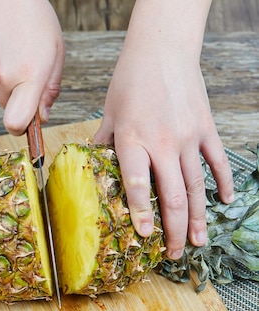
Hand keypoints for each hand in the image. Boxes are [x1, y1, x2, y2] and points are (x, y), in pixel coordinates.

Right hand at [0, 0, 64, 134]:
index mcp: (30, 76)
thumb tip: (41, 117)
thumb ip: (50, 89)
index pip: (16, 122)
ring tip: (9, 46)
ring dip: (0, 74)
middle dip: (15, 93)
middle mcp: (2, 75)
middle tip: (22, 66)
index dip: (19, 128)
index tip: (24, 124)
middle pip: (5, 104)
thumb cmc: (34, 17)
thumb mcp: (55, 52)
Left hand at [94, 0, 234, 258]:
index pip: (138, 183)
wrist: (162, 50)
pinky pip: (217, 161)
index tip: (145, 237)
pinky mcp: (206, 128)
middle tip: (175, 254)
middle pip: (173, 194)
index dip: (142, 212)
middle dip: (175, 229)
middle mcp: (162, 143)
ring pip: (196, 185)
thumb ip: (103, 143)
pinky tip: (224, 202)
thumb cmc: (129, 81)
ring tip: (200, 241)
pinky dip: (222, 183)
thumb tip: (92, 165)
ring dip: (199, 217)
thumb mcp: (109, 113)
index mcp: (132, 140)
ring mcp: (188, 137)